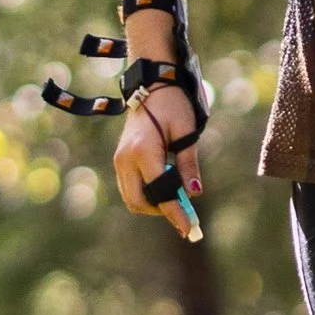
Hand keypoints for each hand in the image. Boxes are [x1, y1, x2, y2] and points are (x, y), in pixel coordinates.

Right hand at [113, 83, 202, 220]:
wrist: (151, 85)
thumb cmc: (172, 104)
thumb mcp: (186, 132)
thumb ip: (189, 163)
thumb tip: (194, 193)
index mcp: (143, 151)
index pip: (160, 193)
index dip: (175, 213)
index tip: (190, 229)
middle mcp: (125, 160)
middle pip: (139, 202)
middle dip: (162, 212)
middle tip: (186, 214)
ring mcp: (119, 161)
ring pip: (133, 198)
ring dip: (154, 205)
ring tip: (177, 199)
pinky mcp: (120, 161)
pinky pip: (131, 188)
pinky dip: (147, 195)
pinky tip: (165, 188)